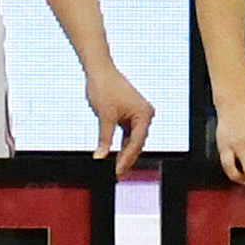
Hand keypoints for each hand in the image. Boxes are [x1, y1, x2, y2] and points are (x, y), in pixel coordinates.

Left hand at [85, 57, 153, 174]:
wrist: (99, 70)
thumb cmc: (104, 87)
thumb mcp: (105, 117)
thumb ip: (105, 139)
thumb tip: (101, 157)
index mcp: (144, 114)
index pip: (136, 143)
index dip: (126, 159)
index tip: (117, 171)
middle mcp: (145, 114)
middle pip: (136, 143)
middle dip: (126, 158)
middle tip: (116, 174)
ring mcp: (139, 114)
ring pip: (132, 140)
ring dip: (124, 153)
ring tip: (116, 168)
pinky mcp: (131, 114)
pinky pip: (128, 133)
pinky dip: (122, 144)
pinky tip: (115, 156)